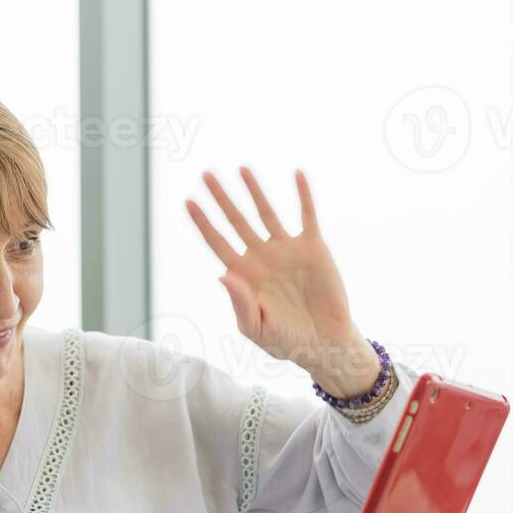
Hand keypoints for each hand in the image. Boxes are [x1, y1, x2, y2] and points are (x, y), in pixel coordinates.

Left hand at [185, 168, 379, 397]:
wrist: (324, 344)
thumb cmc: (286, 340)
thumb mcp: (256, 328)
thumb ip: (240, 303)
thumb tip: (221, 276)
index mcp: (243, 274)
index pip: (217, 242)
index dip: (202, 222)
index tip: (187, 201)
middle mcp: (261, 256)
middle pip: (235, 220)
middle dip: (220, 198)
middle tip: (205, 174)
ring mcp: (286, 250)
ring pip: (266, 212)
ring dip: (254, 191)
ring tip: (241, 168)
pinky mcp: (313, 247)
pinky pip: (307, 216)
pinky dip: (303, 195)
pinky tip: (297, 174)